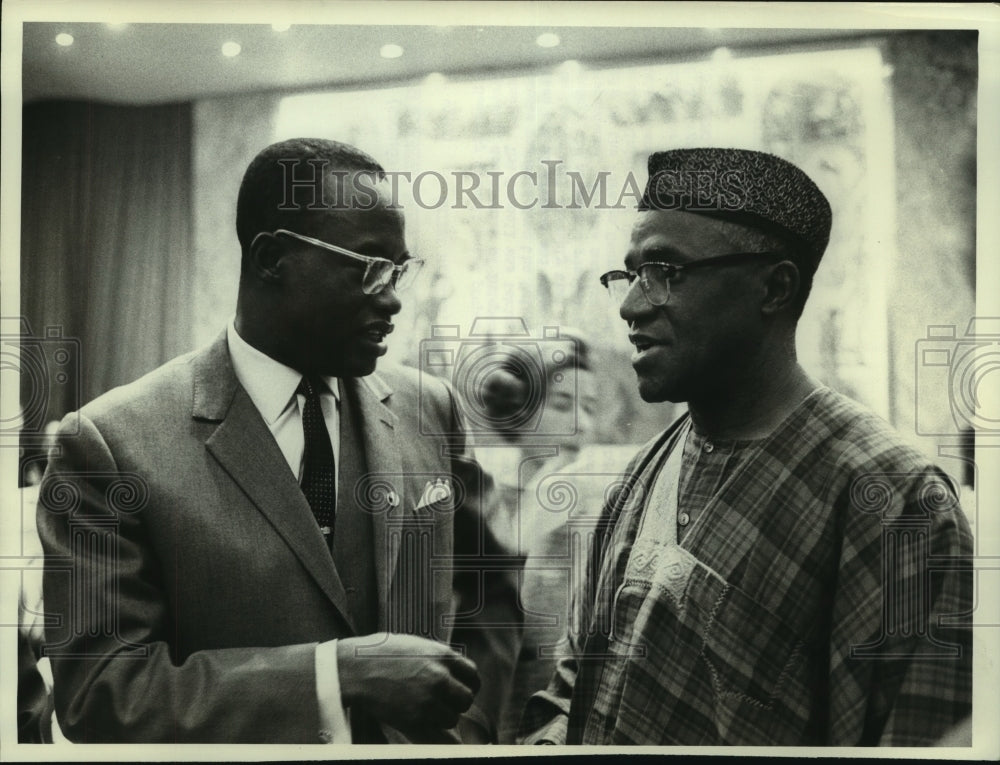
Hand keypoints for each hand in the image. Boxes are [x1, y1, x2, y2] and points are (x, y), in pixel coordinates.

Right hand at [336, 633, 479, 731]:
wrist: (354, 669)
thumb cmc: (380, 653)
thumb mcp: (416, 645)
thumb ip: (438, 657)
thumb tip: (454, 670)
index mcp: (441, 656)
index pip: (472, 674)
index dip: (469, 683)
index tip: (463, 688)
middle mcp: (439, 677)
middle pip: (466, 699)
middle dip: (458, 701)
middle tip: (447, 702)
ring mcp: (427, 700)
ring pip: (452, 718)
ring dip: (443, 717)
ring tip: (428, 710)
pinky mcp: (413, 719)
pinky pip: (438, 735)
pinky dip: (438, 735)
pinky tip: (434, 729)